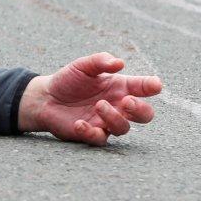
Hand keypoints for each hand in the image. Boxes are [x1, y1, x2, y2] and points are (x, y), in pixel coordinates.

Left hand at [18, 53, 161, 145]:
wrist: (45, 97)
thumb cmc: (69, 80)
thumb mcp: (83, 66)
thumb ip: (100, 61)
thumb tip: (120, 63)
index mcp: (120, 87)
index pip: (143, 88)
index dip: (152, 86)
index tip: (155, 85)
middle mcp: (118, 106)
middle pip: (144, 115)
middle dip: (140, 109)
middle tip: (127, 101)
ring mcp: (106, 122)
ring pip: (123, 128)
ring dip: (113, 117)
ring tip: (98, 105)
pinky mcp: (92, 134)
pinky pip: (99, 139)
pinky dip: (91, 132)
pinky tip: (79, 123)